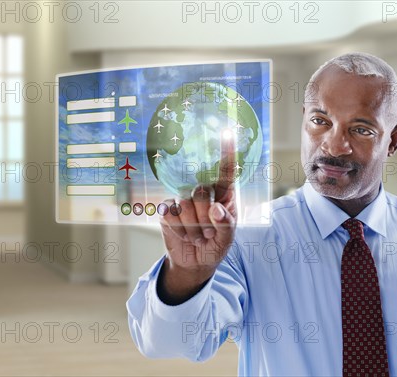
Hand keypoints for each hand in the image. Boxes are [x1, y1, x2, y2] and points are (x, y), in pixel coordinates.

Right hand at [157, 131, 236, 303]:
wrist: (195, 262)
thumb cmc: (217, 245)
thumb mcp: (229, 238)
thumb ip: (226, 224)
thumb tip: (216, 209)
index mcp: (224, 194)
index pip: (226, 170)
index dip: (226, 152)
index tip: (226, 133)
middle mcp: (203, 192)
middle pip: (201, 190)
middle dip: (205, 217)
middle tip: (209, 232)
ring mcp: (184, 199)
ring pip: (185, 204)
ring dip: (193, 227)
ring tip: (199, 236)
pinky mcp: (168, 210)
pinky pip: (171, 215)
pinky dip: (180, 230)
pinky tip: (184, 235)